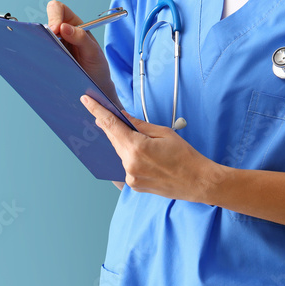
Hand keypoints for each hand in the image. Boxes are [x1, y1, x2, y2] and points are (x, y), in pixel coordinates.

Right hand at [46, 0, 110, 88]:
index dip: (54, 16)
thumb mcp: (93, 52)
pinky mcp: (46, 58)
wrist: (94, 87)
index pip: (58, 9)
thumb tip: (63, 27)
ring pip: (38, 38)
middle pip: (44, 22)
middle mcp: (61, 33)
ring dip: (41, 45)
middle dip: (44, 31)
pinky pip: (37, 53)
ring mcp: (52, 45)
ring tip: (50, 57)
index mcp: (73, 24)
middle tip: (49, 45)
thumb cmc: (97, 67)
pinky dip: (38, 56)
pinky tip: (45, 64)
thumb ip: (82, 38)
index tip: (56, 30)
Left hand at [80, 95, 217, 203]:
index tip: (86, 100)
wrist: (198, 182)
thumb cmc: (185, 156)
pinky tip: (146, 154)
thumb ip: (139, 125)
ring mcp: (131, 177)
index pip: (111, 125)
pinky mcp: (134, 185)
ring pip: (121, 153)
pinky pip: (127, 165)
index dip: (97, 111)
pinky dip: (131, 156)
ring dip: (124, 143)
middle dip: (112, 126)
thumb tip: (122, 116)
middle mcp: (129, 165)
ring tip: (142, 140)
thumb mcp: (164, 133)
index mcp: (137, 148)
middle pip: (114, 139)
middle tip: (107, 114)